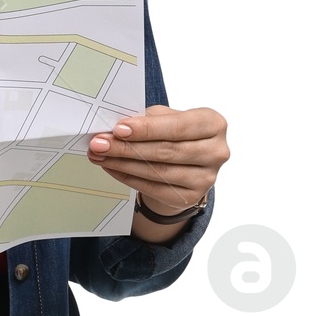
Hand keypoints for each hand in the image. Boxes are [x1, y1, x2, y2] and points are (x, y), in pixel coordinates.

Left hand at [88, 104, 228, 236]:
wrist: (186, 164)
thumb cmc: (176, 134)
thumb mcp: (168, 118)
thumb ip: (149, 119)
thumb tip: (116, 129)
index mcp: (213, 124)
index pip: (178, 127)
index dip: (147, 129)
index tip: (118, 129)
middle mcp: (216, 152)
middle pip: (166, 151)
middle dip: (128, 147)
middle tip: (100, 143)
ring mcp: (206, 178)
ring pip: (157, 171)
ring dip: (123, 163)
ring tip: (100, 155)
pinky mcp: (190, 197)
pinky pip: (153, 188)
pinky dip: (128, 177)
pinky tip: (112, 167)